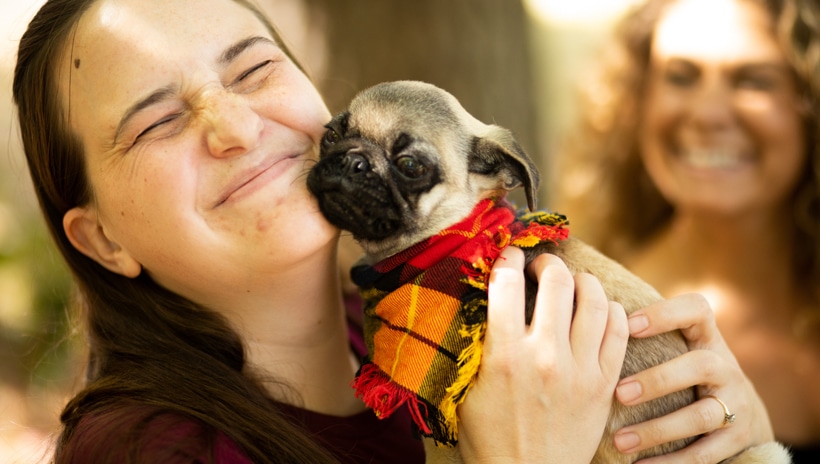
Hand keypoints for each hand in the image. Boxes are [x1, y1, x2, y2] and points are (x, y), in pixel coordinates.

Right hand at [457, 248, 628, 462]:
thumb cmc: (489, 438)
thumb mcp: (465, 391)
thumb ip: (474, 345)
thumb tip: (482, 302)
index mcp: (504, 356)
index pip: (507, 284)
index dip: (508, 259)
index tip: (508, 257)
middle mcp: (545, 356)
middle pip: (556, 281)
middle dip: (546, 263)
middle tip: (540, 267)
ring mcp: (581, 370)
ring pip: (593, 298)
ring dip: (581, 280)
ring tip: (571, 283)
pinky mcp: (604, 384)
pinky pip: (617, 329)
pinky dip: (609, 309)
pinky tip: (597, 309)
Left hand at [612, 293, 774, 462]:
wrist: (739, 413)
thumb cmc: (685, 372)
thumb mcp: (678, 348)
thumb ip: (646, 334)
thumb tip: (587, 317)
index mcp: (707, 338)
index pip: (697, 309)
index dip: (665, 314)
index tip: (627, 324)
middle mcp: (726, 367)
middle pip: (701, 365)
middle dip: (658, 380)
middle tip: (618, 393)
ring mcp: (736, 404)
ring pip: (702, 415)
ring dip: (658, 429)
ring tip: (620, 440)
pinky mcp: (737, 438)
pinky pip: (705, 454)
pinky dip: (672, 462)